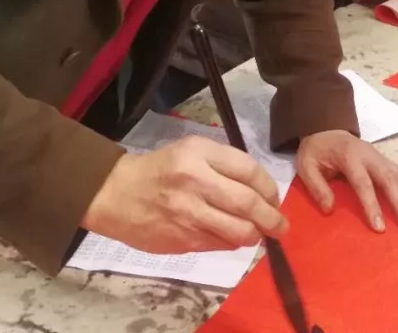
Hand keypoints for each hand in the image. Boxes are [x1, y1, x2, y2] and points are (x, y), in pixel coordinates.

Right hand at [82, 136, 286, 253]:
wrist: (116, 194)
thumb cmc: (161, 169)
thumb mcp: (192, 150)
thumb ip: (225, 165)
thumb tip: (260, 191)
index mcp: (200, 153)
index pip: (249, 170)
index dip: (269, 188)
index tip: (275, 198)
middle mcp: (196, 181)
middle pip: (249, 203)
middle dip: (272, 218)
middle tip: (281, 225)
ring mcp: (189, 213)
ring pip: (239, 231)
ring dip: (255, 235)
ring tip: (257, 234)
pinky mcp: (183, 239)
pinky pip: (220, 245)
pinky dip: (232, 243)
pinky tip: (230, 237)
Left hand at [297, 130, 397, 231]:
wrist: (325, 128)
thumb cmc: (316, 150)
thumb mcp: (306, 165)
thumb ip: (317, 186)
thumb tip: (330, 209)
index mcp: (349, 157)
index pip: (363, 183)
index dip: (372, 205)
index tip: (380, 227)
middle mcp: (370, 155)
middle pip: (389, 179)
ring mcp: (380, 156)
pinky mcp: (386, 160)